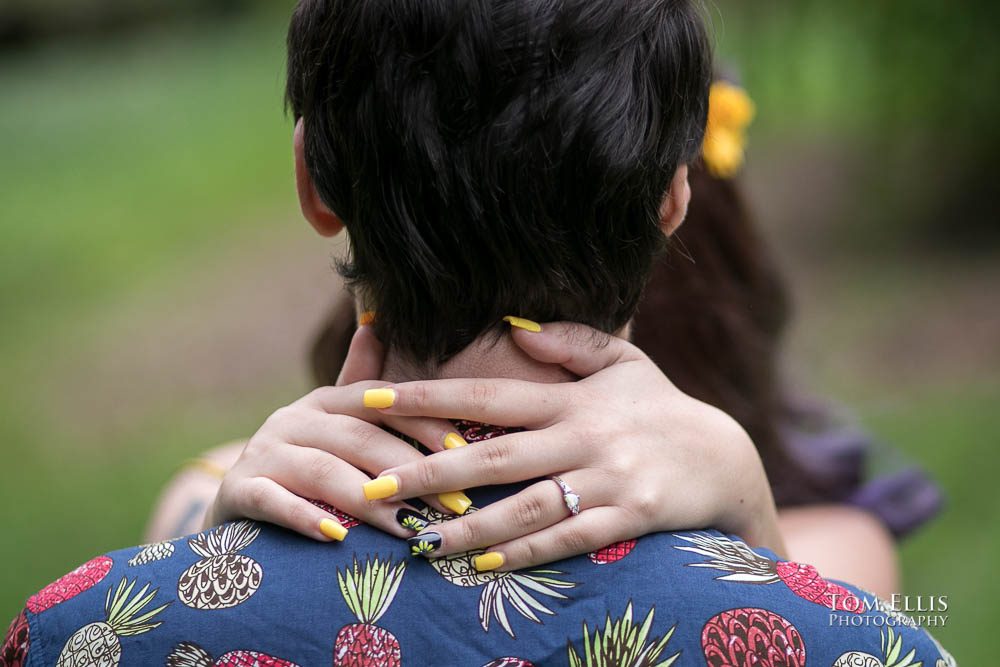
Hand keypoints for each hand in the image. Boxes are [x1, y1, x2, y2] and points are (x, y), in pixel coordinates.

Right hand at [208, 324, 471, 540]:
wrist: (236, 507)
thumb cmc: (303, 468)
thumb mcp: (335, 426)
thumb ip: (360, 385)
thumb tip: (376, 321)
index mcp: (325, 401)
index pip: (381, 401)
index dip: (424, 422)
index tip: (462, 450)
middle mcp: (293, 418)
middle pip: (358, 437)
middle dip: (410, 471)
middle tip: (451, 506)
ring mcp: (262, 452)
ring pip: (322, 470)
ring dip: (369, 501)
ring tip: (409, 529)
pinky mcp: (238, 490)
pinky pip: (272, 500)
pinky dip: (304, 516)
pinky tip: (336, 536)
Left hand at [360, 320, 784, 569]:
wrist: (725, 458)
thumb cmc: (660, 407)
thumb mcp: (624, 361)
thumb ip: (571, 341)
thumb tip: (514, 326)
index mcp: (571, 399)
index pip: (487, 395)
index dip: (427, 395)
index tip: (372, 398)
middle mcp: (583, 437)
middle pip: (494, 456)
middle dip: (430, 472)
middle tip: (374, 486)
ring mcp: (608, 479)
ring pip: (526, 506)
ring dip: (468, 525)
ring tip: (418, 541)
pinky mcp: (631, 517)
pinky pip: (570, 539)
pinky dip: (525, 553)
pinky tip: (482, 563)